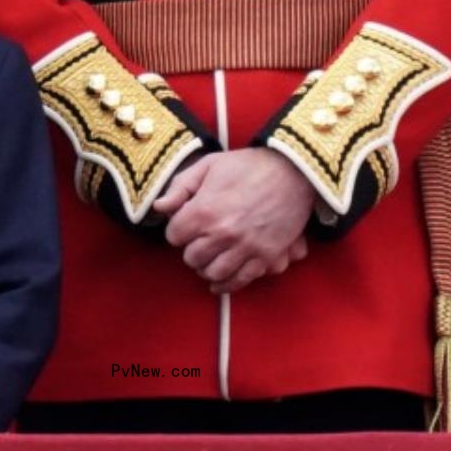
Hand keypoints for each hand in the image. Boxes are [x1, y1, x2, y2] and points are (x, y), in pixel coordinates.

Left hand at [154, 148, 313, 293]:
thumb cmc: (246, 166)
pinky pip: (240, 281)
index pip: (174, 236)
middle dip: (190, 250)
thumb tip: (159, 207)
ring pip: (213, 273)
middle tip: (197, 242)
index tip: (184, 226)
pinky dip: (226, 285)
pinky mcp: (266, 256)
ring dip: (206, 267)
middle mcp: (222, 233)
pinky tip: (218, 283)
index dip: (177, 231)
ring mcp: (245, 247)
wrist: (291, 171)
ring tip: (208, 258)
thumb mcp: (208, 166)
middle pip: (191, 258)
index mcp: (204, 210)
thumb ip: (179, 187)